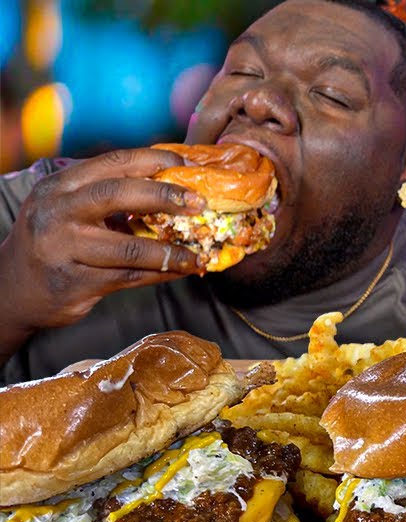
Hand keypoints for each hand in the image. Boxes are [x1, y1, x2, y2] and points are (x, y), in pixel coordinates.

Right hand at [0, 148, 203, 334]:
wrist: (13, 289)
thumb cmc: (55, 242)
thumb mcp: (69, 208)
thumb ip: (108, 195)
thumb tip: (172, 186)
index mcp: (61, 185)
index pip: (113, 162)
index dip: (154, 161)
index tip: (186, 164)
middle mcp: (58, 212)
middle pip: (119, 194)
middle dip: (165, 196)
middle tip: (199, 203)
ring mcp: (64, 248)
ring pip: (130, 247)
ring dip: (171, 252)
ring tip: (197, 254)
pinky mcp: (75, 282)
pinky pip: (130, 277)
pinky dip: (161, 274)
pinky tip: (181, 271)